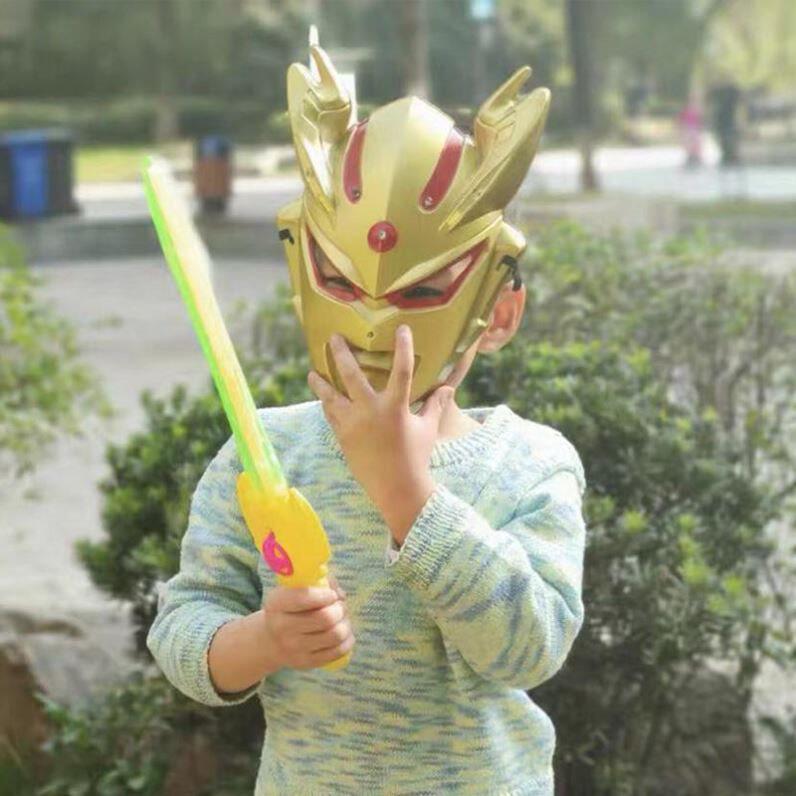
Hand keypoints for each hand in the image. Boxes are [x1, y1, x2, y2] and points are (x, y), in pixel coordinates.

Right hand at [261, 574, 354, 670]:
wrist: (271, 640)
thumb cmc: (289, 608)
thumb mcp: (294, 589)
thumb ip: (318, 583)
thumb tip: (340, 594)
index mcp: (277, 603)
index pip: (305, 598)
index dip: (325, 595)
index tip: (332, 594)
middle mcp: (282, 627)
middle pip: (326, 618)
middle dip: (340, 609)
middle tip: (340, 606)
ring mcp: (294, 648)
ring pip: (335, 635)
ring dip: (346, 624)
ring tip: (342, 619)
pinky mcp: (306, 663)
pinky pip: (337, 652)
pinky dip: (347, 640)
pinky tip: (344, 633)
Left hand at [307, 325, 453, 541]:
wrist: (397, 489)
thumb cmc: (416, 457)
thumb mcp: (427, 429)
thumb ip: (434, 406)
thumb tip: (447, 388)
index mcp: (395, 407)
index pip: (402, 370)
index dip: (403, 347)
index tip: (402, 329)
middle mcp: (371, 411)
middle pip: (351, 375)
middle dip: (341, 354)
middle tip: (334, 337)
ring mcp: (353, 424)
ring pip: (330, 397)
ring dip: (320, 383)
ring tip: (312, 373)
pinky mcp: (342, 437)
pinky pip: (331, 415)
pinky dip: (326, 405)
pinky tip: (322, 398)